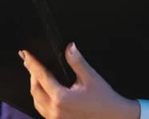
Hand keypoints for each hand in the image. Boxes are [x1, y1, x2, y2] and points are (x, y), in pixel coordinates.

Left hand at [21, 44, 138, 118]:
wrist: (113, 117)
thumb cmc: (104, 99)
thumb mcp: (92, 78)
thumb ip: (77, 62)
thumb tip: (69, 47)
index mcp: (61, 97)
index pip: (41, 76)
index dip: (32, 64)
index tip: (26, 55)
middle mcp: (54, 109)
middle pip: (34, 89)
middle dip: (31, 75)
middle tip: (30, 63)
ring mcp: (54, 118)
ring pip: (36, 101)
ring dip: (34, 87)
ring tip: (36, 76)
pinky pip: (41, 109)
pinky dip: (39, 99)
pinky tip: (44, 93)